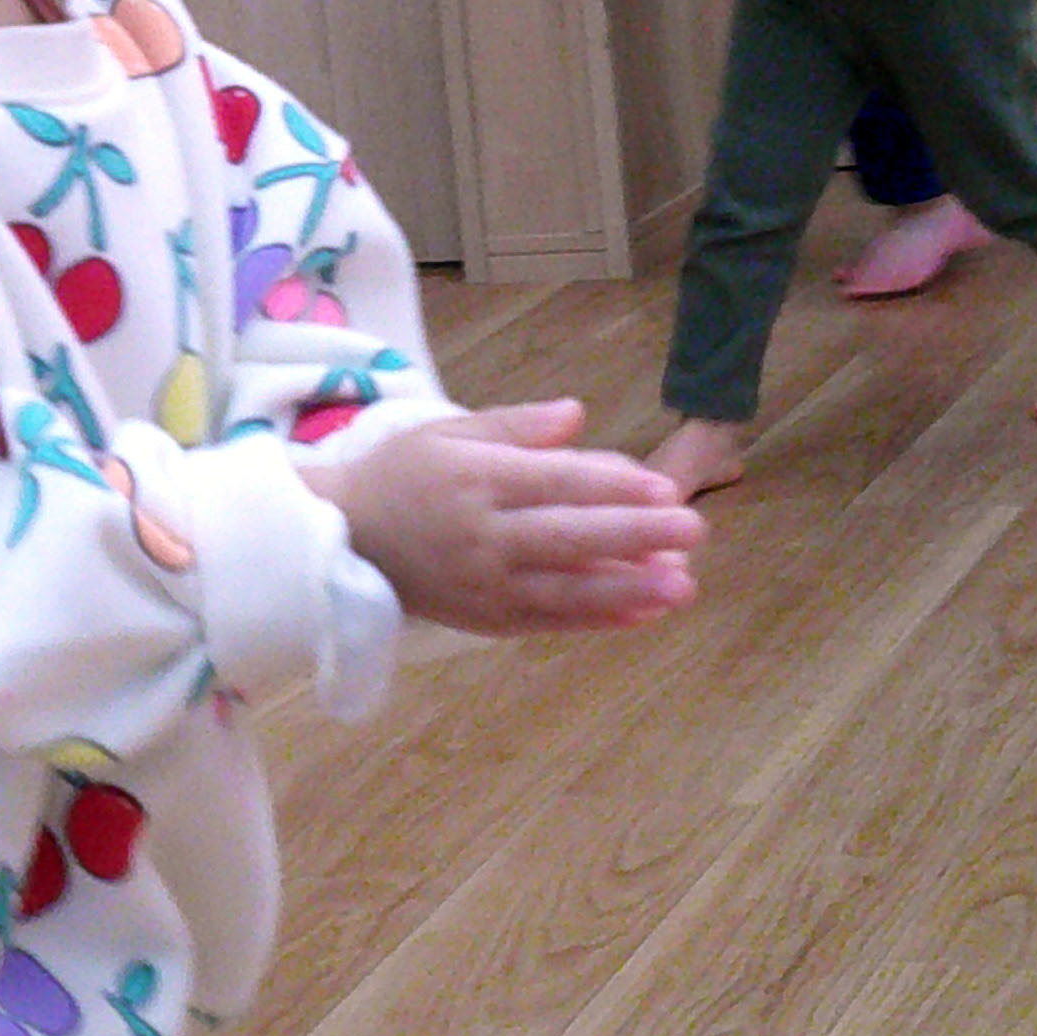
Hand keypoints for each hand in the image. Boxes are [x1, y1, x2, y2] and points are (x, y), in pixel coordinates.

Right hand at [303, 398, 701, 634]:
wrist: (343, 539)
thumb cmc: (401, 475)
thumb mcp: (447, 433)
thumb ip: (515, 426)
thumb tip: (577, 414)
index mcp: (473, 478)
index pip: (553, 483)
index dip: (611, 486)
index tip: (663, 487)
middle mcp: (480, 535)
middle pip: (567, 536)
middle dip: (635, 534)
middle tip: (693, 529)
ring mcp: (483, 583)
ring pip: (565, 589)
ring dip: (628, 588)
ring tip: (683, 585)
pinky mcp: (485, 619)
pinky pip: (550, 621)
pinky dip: (598, 619)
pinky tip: (643, 612)